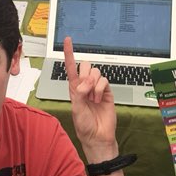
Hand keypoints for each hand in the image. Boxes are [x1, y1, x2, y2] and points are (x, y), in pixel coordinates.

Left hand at [62, 36, 117, 158]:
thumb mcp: (76, 108)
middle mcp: (84, 86)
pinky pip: (104, 80)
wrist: (98, 136)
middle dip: (84, 75)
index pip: (70, 67)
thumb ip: (78, 93)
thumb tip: (85, 83)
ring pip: (95, 72)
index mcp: (73, 88)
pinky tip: (99, 99)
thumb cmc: (84, 125)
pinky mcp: (107, 91)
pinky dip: (100, 89)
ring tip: (92, 98)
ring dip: (92, 84)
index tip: (68, 40)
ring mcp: (96, 88)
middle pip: (85, 66)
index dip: (69, 52)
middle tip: (84, 90)